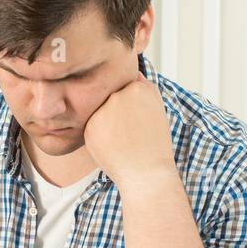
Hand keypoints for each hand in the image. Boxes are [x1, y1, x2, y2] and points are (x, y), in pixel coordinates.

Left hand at [83, 71, 176, 193]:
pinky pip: (91, 126)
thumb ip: (143, 88)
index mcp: (138, 88)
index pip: (125, 88)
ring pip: (99, 111)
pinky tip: (112, 147)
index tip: (137, 120)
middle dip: (116, 111)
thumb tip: (131, 73)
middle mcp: (119, 94)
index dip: (130, 105)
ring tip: (122, 140)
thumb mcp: (157, 110)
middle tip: (130, 132)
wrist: (146, 174)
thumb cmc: (154, 145)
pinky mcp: (90, 126)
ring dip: (106, 122)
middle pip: (110, 97)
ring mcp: (103, 109)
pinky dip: (98, 135)